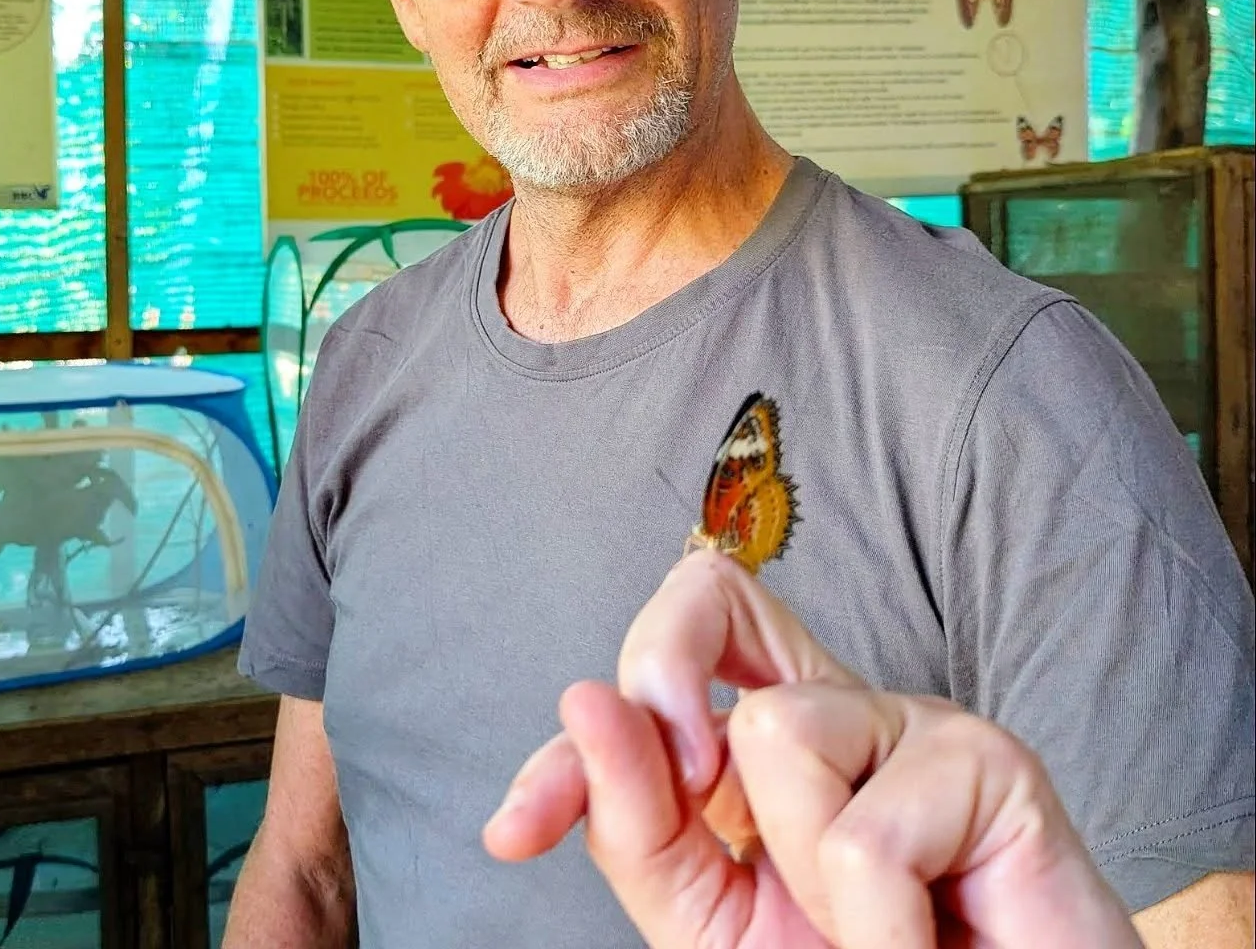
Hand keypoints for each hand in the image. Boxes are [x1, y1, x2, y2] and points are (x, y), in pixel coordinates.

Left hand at [484, 550, 1138, 948]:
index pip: (657, 662)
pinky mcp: (992, 761)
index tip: (516, 830)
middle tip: (702, 809)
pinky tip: (932, 940)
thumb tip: (587, 701)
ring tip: (875, 930)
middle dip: (662, 696)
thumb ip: (639, 826)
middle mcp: (835, 705)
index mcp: (763, 742)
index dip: (578, 733)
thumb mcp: (712, 920)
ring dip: (805, 878)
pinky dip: (877, 935)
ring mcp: (913, 721)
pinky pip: (865, 837)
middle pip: (704, 594)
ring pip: (775, 729)